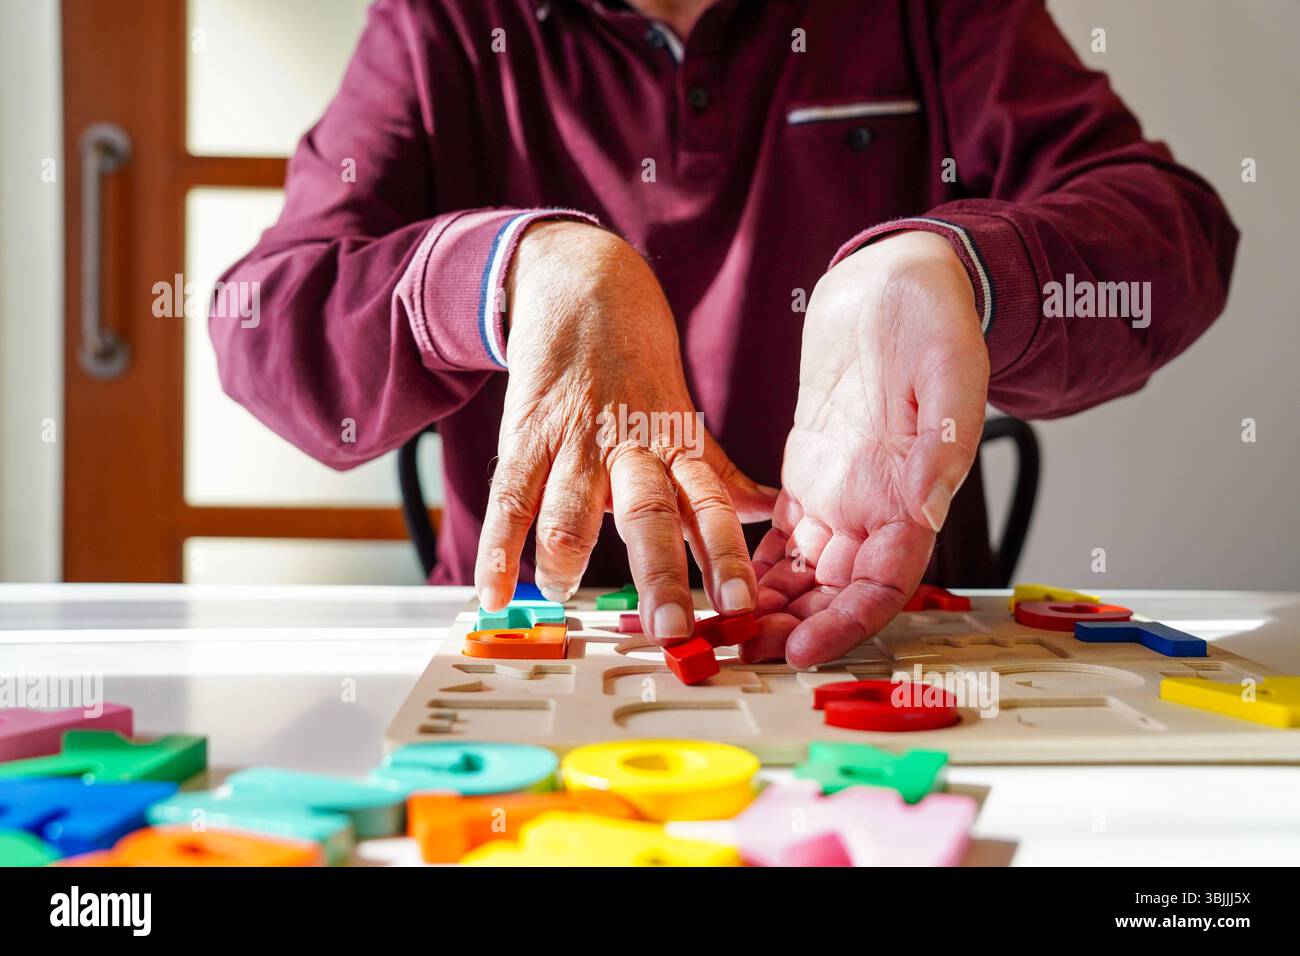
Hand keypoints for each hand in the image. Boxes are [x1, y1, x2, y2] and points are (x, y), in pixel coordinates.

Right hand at [475, 221, 777, 640]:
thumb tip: (773, 513)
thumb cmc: (640, 367)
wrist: (584, 286)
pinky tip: (492, 591)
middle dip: (660, 573)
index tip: (742, 608)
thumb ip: (719, 473)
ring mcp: (575, 441)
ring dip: (566, 556)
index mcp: (676, 448)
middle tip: (670, 627)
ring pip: (570, 507)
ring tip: (564, 593)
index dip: (727, 558)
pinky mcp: (525, 434)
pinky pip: (509, 498)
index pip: (711, 508)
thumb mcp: (685, 419)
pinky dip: (497, 548)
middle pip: (649, 514)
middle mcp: (631, 449)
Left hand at [747, 231, 988, 666]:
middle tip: (739, 651)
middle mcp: (876, 508)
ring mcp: (840, 495)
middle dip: (791, 628)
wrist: (895, 282)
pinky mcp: (808, 474)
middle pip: (835, 594)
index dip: (846, 623)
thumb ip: (943, 444)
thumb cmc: (932, 319)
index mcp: (915, 495)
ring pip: (803, 576)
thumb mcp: (951, 371)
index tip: (803, 646)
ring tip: (720, 629)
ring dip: (766, 607)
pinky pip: (779, 538)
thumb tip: (929, 510)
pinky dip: (752, 566)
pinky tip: (717, 581)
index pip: (885, 585)